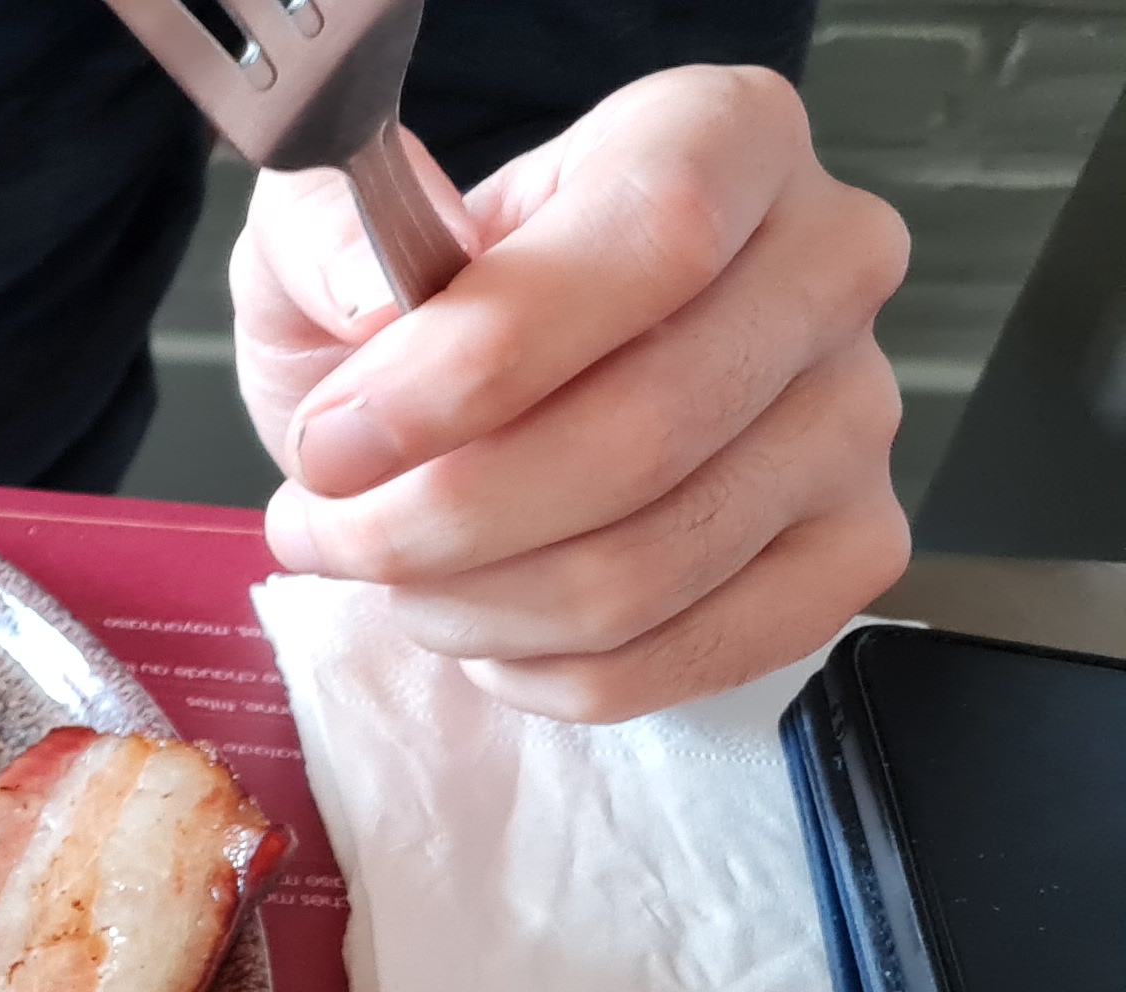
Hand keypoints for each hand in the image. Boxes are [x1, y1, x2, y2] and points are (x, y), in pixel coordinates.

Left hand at [234, 66, 910, 721]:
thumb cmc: (419, 310)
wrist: (485, 395)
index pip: (655, 239)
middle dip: (433, 520)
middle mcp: (827, 263)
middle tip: (323, 531)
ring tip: (386, 574)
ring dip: (468, 605)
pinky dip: (549, 671)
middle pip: (645, 434)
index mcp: (722, 136)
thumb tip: (367, 291)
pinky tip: (481, 624)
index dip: (474, 369)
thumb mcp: (325, 239)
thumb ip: (318, 235)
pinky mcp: (850, 550)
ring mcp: (857, 416)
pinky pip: (690, 655)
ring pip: (650, 567)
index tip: (332, 446)